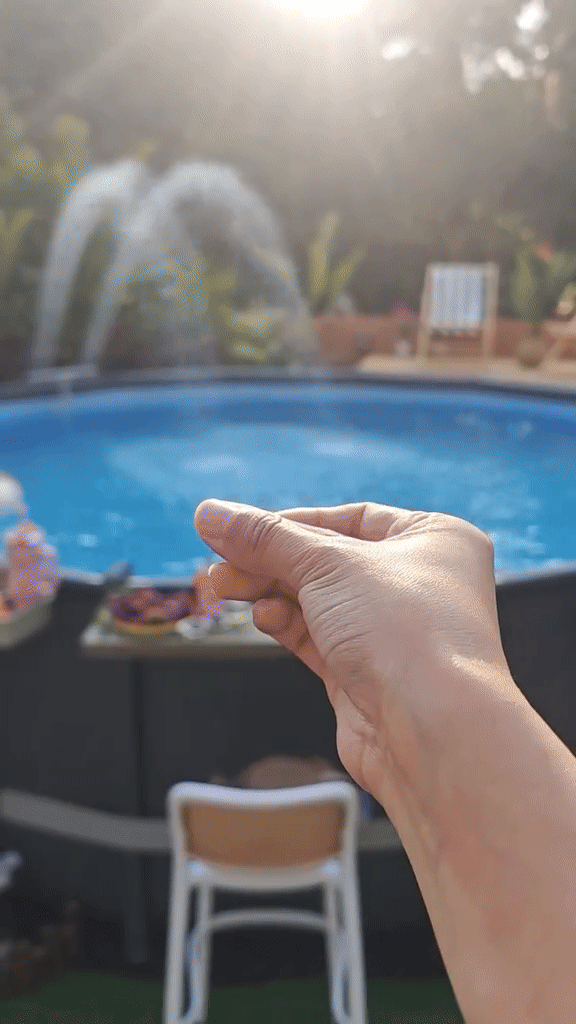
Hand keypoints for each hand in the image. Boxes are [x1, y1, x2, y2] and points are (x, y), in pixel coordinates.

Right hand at [194, 499, 511, 802]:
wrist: (434, 733)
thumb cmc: (407, 633)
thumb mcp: (328, 565)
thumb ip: (265, 538)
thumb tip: (210, 513)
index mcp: (434, 539)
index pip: (351, 518)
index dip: (292, 523)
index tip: (238, 528)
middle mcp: (420, 584)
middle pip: (328, 561)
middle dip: (269, 560)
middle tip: (217, 561)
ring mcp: (394, 634)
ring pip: (319, 602)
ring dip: (270, 591)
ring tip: (224, 586)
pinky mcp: (369, 677)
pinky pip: (319, 639)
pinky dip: (287, 624)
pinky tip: (263, 617)